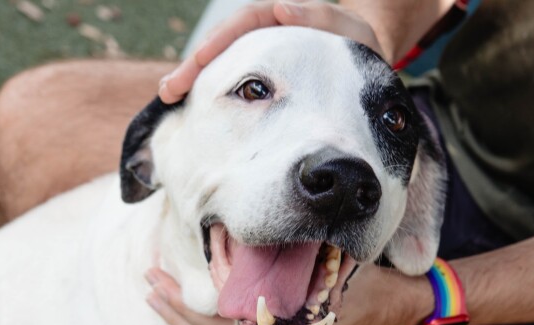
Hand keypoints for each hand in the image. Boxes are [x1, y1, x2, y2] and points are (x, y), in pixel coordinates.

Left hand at [146, 264, 433, 324]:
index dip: (189, 302)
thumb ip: (290, 257)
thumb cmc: (365, 278)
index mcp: (287, 322)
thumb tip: (240, 240)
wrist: (395, 307)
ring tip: (155, 305)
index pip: (223, 320)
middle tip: (149, 281)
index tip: (163, 276)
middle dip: (176, 309)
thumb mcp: (331, 258)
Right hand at [159, 0, 382, 103]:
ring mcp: (257, 57)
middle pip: (221, 42)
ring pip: (218, 63)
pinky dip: (206, 91)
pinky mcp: (257, 80)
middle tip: (171, 87)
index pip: (245, 21)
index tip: (200, 58)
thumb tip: (280, 9)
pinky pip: (225, 80)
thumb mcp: (354, 34)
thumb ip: (323, 18)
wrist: (364, 72)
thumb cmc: (361, 53)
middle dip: (193, 64)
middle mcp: (265, 34)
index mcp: (284, 18)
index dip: (221, 39)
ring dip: (192, 78)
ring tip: (169, 95)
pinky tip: (186, 106)